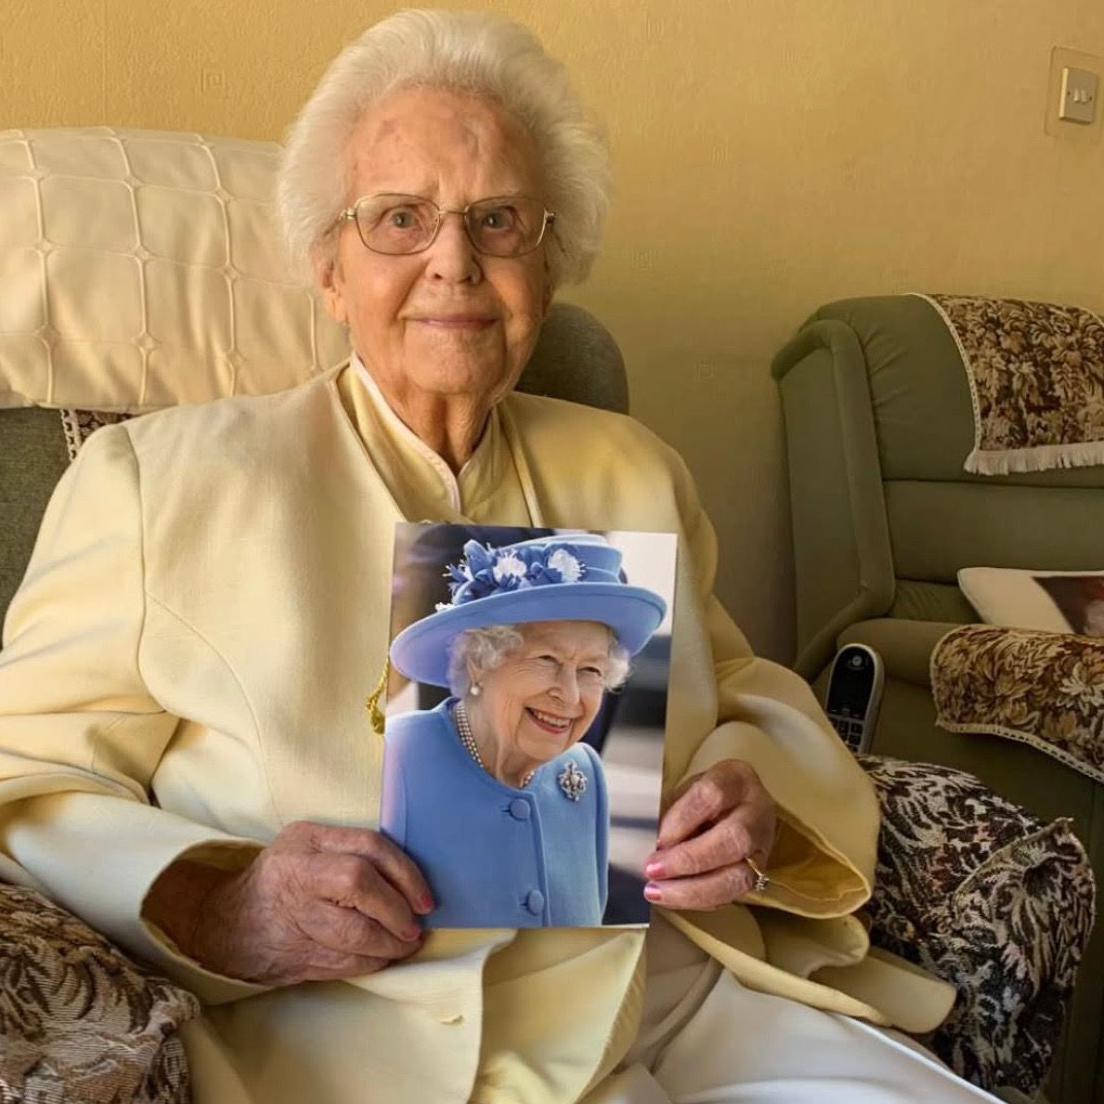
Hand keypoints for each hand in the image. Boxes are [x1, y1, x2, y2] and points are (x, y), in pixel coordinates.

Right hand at [146, 821, 434, 984]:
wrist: (226, 924)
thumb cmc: (284, 879)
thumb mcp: (310, 847)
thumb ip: (350, 852)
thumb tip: (411, 880)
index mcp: (307, 840)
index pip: (368, 846)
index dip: (406, 873)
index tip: (425, 898)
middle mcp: (297, 873)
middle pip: (360, 885)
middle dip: (397, 911)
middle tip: (414, 926)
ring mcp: (292, 916)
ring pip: (354, 933)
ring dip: (390, 944)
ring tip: (406, 944)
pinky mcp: (293, 954)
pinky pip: (345, 964)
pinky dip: (372, 963)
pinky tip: (384, 957)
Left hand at [642, 759, 775, 909]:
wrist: (734, 807)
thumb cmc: (704, 797)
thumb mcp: (686, 791)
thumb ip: (672, 814)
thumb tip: (652, 845)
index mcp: (736, 778)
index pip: (712, 795)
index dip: (682, 820)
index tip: (657, 839)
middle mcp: (757, 811)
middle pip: (733, 838)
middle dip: (689, 860)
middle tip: (654, 869)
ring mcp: (763, 845)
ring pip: (739, 875)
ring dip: (693, 889)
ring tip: (659, 891)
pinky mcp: (759, 874)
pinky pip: (732, 894)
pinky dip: (699, 900)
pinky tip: (674, 898)